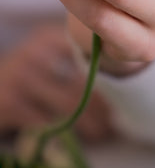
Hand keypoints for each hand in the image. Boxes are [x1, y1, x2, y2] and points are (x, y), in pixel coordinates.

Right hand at [0, 26, 110, 140]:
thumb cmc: (30, 69)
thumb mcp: (48, 51)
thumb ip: (74, 50)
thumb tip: (119, 65)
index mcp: (47, 36)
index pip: (85, 53)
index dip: (107, 73)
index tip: (124, 88)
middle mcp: (33, 53)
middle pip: (79, 81)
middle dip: (101, 102)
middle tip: (116, 115)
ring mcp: (20, 77)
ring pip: (67, 103)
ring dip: (90, 119)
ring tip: (104, 128)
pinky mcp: (10, 102)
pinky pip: (47, 120)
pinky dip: (68, 131)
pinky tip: (83, 135)